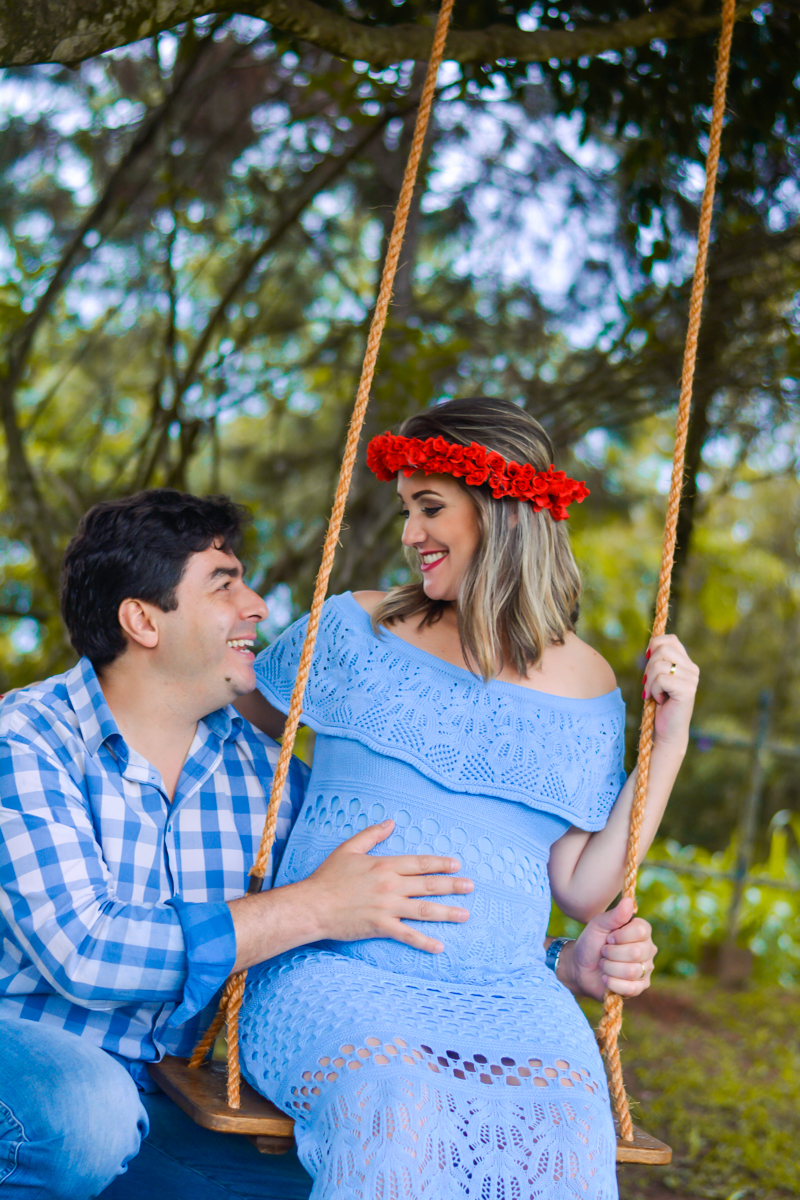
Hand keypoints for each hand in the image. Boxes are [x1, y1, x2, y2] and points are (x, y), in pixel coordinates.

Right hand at [303, 819, 473, 953]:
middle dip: (452, 886)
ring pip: (424, 910)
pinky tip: (439, 946)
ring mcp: (387, 907)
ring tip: (465, 914)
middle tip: (471, 887)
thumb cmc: (328, 877)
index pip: (420, 863)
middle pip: (428, 885)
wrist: (312, 905)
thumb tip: (390, 823)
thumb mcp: (348, 849)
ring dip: (447, 912)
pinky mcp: (380, 927)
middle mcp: (391, 885)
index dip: (440, 863)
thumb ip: (371, 835)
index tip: (457, 865)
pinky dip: (424, 942)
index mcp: (385, 865)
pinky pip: (407, 935)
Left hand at [556, 898, 656, 1000]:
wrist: (580, 967)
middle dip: (611, 953)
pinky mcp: (640, 987)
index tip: (608, 937)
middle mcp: (648, 949)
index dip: (620, 935)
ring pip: (632, 971)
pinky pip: (630, 988)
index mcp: (642, 931)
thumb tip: (629, 901)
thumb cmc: (592, 942)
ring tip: (603, 964)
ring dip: (609, 968)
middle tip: (603, 951)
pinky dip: (612, 982)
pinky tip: (605, 978)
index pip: (641, 931)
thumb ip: (614, 915)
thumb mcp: (599, 925)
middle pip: (636, 952)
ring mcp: (646, 969)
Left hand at [643, 633, 698, 749]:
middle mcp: (693, 669)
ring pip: (658, 664)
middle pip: (662, 649)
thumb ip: (658, 660)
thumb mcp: (658, 677)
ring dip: (650, 682)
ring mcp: (692, 679)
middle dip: (648, 667)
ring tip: (655, 694)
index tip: (647, 658)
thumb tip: (650, 645)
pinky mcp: (687, 690)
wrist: (666, 731)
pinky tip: (659, 700)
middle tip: (649, 684)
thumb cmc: (659, 704)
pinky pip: (661, 679)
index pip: (670, 639)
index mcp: (686, 663)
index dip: (654, 645)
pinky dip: (654, 690)